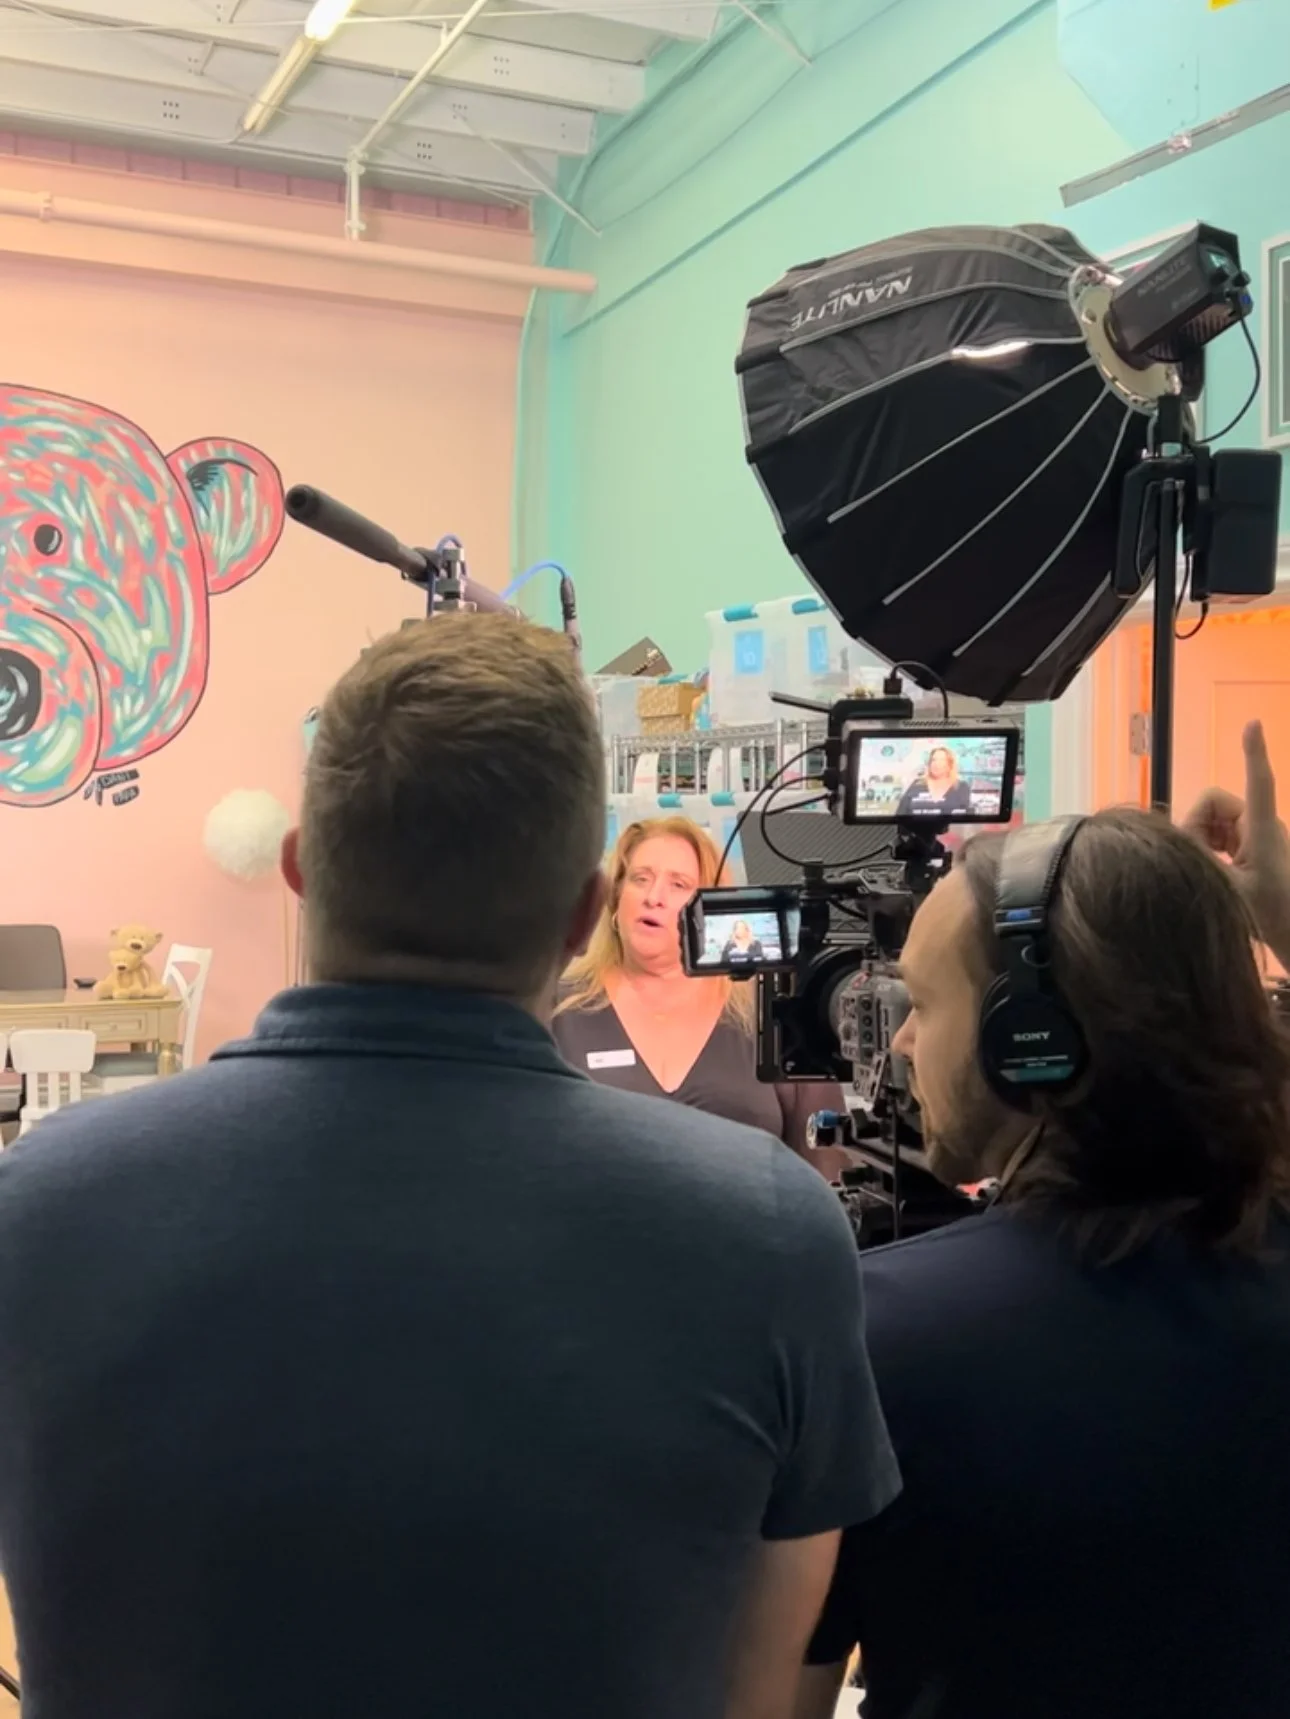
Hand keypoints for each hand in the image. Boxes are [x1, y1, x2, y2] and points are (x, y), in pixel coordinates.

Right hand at [1183, 720, 1289, 963]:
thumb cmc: (1270, 915)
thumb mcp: (1228, 891)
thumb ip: (1198, 861)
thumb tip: (1174, 840)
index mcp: (1263, 830)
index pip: (1259, 782)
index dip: (1254, 752)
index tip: (1253, 722)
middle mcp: (1260, 824)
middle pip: (1212, 803)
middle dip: (1195, 827)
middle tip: (1198, 860)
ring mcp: (1254, 833)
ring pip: (1209, 818)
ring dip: (1200, 840)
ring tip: (1211, 871)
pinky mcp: (1249, 844)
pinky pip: (1215, 831)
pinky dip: (1206, 846)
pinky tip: (1214, 870)